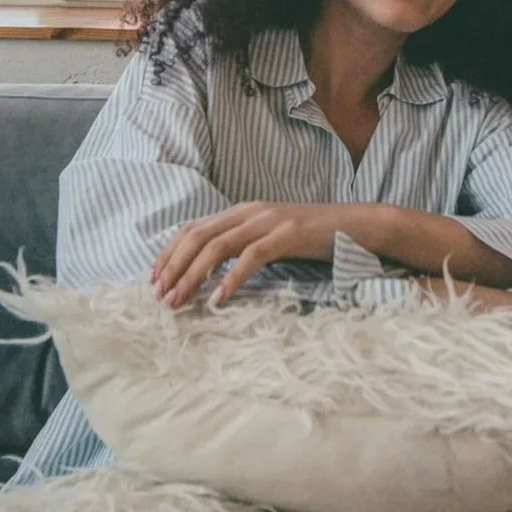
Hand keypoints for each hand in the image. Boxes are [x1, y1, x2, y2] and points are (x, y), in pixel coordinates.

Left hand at [152, 201, 349, 306]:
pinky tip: (220, 299)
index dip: (168, 253)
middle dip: (173, 267)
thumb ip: (244, 244)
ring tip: (181, 300)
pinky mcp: (287, 235)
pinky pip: (251, 257)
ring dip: (193, 275)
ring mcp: (268, 221)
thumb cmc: (315, 236)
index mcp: (242, 211)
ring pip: (217, 246)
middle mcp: (249, 211)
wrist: (357, 225)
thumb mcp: (272, 235)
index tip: (154, 280)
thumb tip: (211, 269)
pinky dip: (231, 279)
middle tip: (160, 296)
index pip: (193, 228)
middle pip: (197, 236)